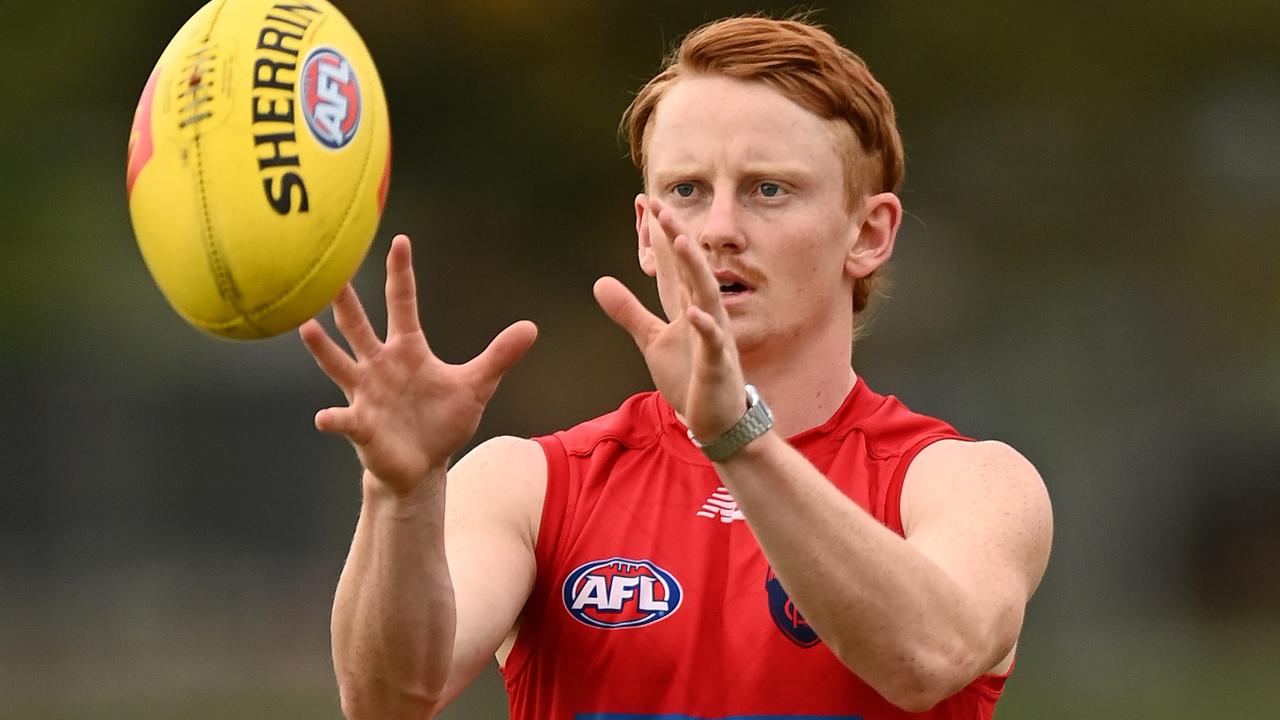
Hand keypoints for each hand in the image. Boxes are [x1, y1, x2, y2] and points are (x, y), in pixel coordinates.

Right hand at [299, 234, 536, 496]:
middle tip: (329, 271)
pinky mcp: (361, 426)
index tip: (399, 241)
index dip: (401, 273)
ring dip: (323, 348)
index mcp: (408, 350)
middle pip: (358, 326)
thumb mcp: (475, 386)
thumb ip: (499, 356)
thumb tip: (531, 327)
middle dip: (345, 300)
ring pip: (339, 364)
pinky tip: (325, 417)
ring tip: (305, 327)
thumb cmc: (442, 421)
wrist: (423, 466)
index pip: (402, 303)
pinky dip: (334, 418)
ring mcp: (366, 394)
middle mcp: (380, 365)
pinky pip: (344, 420)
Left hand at [594, 199, 746, 439]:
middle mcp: (706, 314)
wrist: (715, 418)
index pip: (675, 264)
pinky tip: (692, 313)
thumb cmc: (690, 376)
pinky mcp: (717, 365)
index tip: (649, 202)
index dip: (663, 234)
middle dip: (679, 237)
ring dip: (696, 269)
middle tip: (663, 208)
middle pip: (693, 269)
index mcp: (690, 306)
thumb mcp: (652, 339)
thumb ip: (628, 310)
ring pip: (709, 296)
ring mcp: (715, 338)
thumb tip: (600, 282)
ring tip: (682, 242)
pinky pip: (713, 342)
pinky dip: (704, 326)